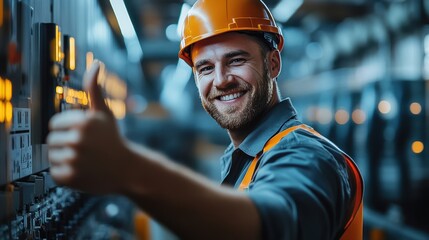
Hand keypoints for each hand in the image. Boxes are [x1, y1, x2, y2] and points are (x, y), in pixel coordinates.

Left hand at [47, 60, 128, 193]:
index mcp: (83, 122)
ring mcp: (74, 160)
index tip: (82, 134)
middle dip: (65, 143)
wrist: (127, 169)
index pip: (54, 124)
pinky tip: (81, 169)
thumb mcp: (104, 112)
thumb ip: (94, 88)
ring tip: (83, 158)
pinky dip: (65, 173)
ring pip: (52, 156)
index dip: (67, 128)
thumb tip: (95, 64)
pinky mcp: (71, 177)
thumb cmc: (113, 139)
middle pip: (51, 140)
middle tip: (84, 148)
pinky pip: (55, 172)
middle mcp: (77, 140)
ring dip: (64, 158)